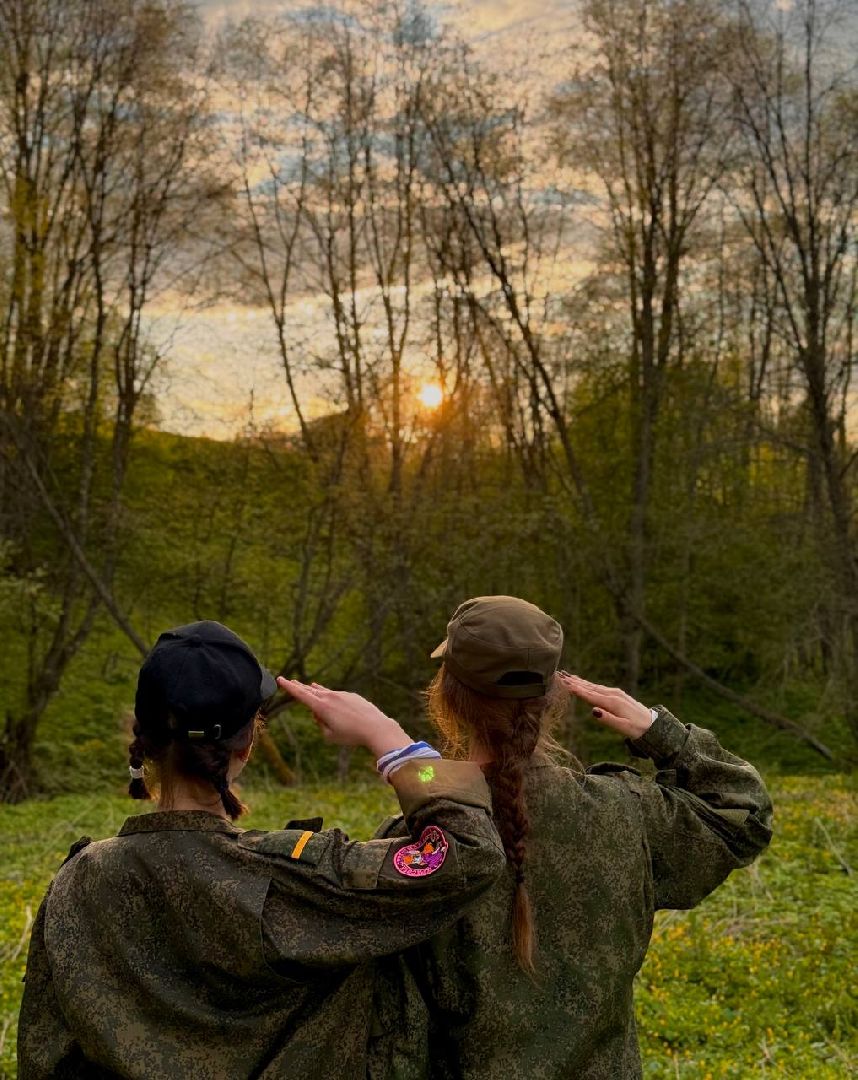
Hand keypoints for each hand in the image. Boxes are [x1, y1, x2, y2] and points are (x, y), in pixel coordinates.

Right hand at [277, 677, 412, 757]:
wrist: (375, 727)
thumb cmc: (351, 735)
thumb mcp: (330, 736)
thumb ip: (320, 724)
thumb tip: (318, 714)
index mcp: (321, 707)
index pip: (301, 695)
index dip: (289, 687)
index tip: (280, 679)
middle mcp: (330, 697)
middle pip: (310, 690)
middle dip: (300, 687)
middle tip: (290, 681)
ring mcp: (342, 695)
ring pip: (324, 691)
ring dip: (315, 690)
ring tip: (309, 686)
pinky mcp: (351, 696)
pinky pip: (336, 694)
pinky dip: (329, 695)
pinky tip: (327, 694)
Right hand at [558, 672, 653, 738]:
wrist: (652, 724)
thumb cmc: (637, 729)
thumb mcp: (623, 728)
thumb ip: (608, 719)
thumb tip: (593, 711)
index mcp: (612, 703)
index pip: (590, 695)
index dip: (576, 689)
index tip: (563, 683)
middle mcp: (613, 695)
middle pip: (590, 687)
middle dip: (574, 682)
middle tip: (560, 675)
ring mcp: (615, 693)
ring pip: (593, 686)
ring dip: (580, 681)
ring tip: (567, 676)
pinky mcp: (617, 694)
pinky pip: (599, 687)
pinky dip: (588, 684)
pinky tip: (583, 682)